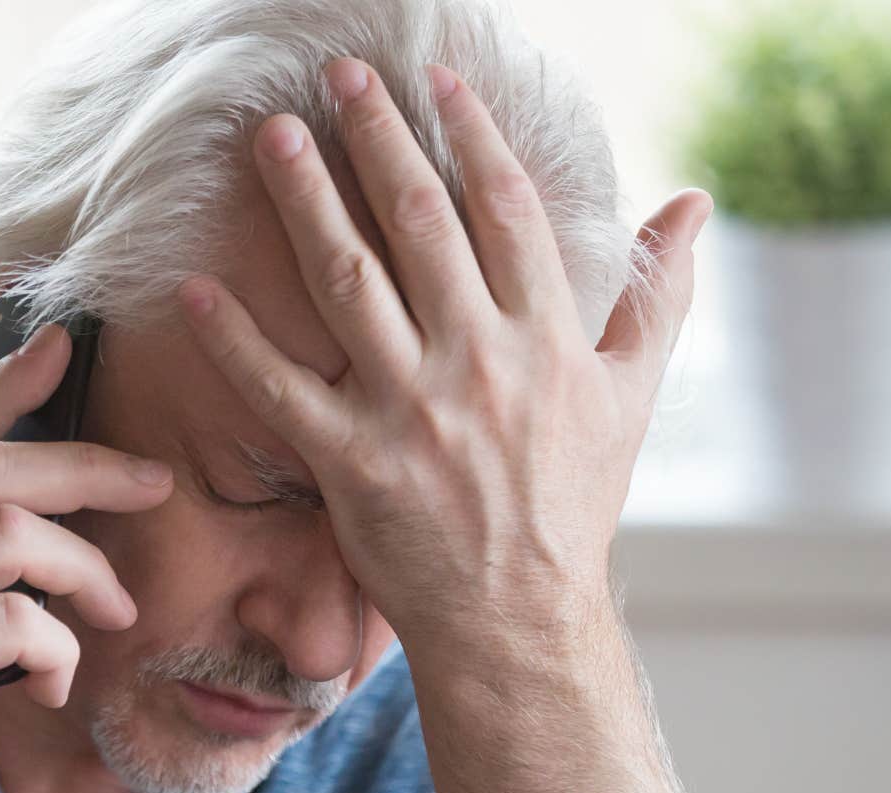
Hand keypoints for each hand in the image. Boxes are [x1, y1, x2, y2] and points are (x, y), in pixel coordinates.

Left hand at [175, 57, 708, 648]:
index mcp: (547, 339)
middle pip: (417, 225)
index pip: (503, 210)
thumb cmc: (574, 504)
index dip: (468, 135)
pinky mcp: (351, 464)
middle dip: (375, 139)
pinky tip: (198, 287)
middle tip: (336, 76)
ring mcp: (411, 412)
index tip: (435, 80)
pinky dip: (237, 339)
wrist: (521, 619)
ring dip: (305, 202)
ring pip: (347, 283)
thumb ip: (659, 294)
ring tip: (273, 138)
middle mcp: (479, 363)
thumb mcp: (633, 397)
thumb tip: (692, 205)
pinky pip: (281, 390)